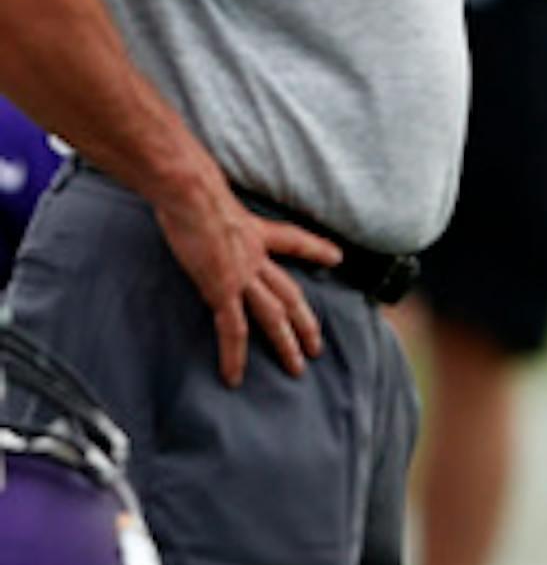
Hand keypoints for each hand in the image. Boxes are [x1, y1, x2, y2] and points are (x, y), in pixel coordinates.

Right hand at [154, 180, 340, 386]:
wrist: (190, 192)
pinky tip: (234, 378)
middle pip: (289, 292)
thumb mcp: (208, 194)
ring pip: (273, 316)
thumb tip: (190, 189)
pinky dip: (234, 356)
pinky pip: (232, 330)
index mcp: (254, 232)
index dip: (316, 249)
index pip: (293, 240)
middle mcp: (254, 256)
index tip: (337, 258)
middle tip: (318, 345)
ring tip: (297, 368)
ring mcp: (241, 276)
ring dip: (286, 344)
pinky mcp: (222, 290)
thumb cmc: (191, 186)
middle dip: (305, 320)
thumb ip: (207, 201)